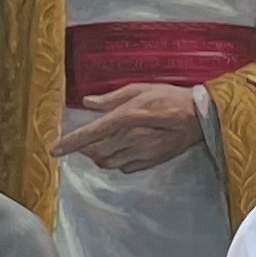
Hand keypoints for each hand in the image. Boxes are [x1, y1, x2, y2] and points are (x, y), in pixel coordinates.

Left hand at [54, 83, 206, 174]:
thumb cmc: (171, 98)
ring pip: (108, 162)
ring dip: (99, 156)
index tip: (54, 150)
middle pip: (97, 152)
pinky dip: (116, 161)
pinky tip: (122, 149)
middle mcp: (134, 137)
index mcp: (128, 116)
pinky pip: (124, 167)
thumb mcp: (141, 89)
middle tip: (84, 141)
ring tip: (102, 145)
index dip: (71, 143)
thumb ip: (112, 97)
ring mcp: (143, 152)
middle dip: (85, 149)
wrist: (201, 117)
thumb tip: (87, 103)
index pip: (92, 133)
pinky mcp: (151, 162)